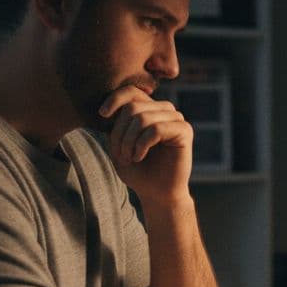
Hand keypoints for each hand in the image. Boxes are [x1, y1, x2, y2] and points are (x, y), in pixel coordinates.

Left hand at [99, 86, 192, 206]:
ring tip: (129, 158)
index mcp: (150, 110)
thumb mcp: (118, 145)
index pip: (132, 91)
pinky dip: (142, 144)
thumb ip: (115, 125)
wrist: (156, 194)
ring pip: (143, 118)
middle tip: (120, 154)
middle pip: (133, 107)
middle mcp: (164, 111)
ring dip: (129, 141)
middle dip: (120, 132)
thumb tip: (107, 108)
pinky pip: (156, 129)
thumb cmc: (138, 171)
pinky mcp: (184, 131)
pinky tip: (139, 157)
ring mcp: (176, 119)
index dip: (115, 99)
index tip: (102, 116)